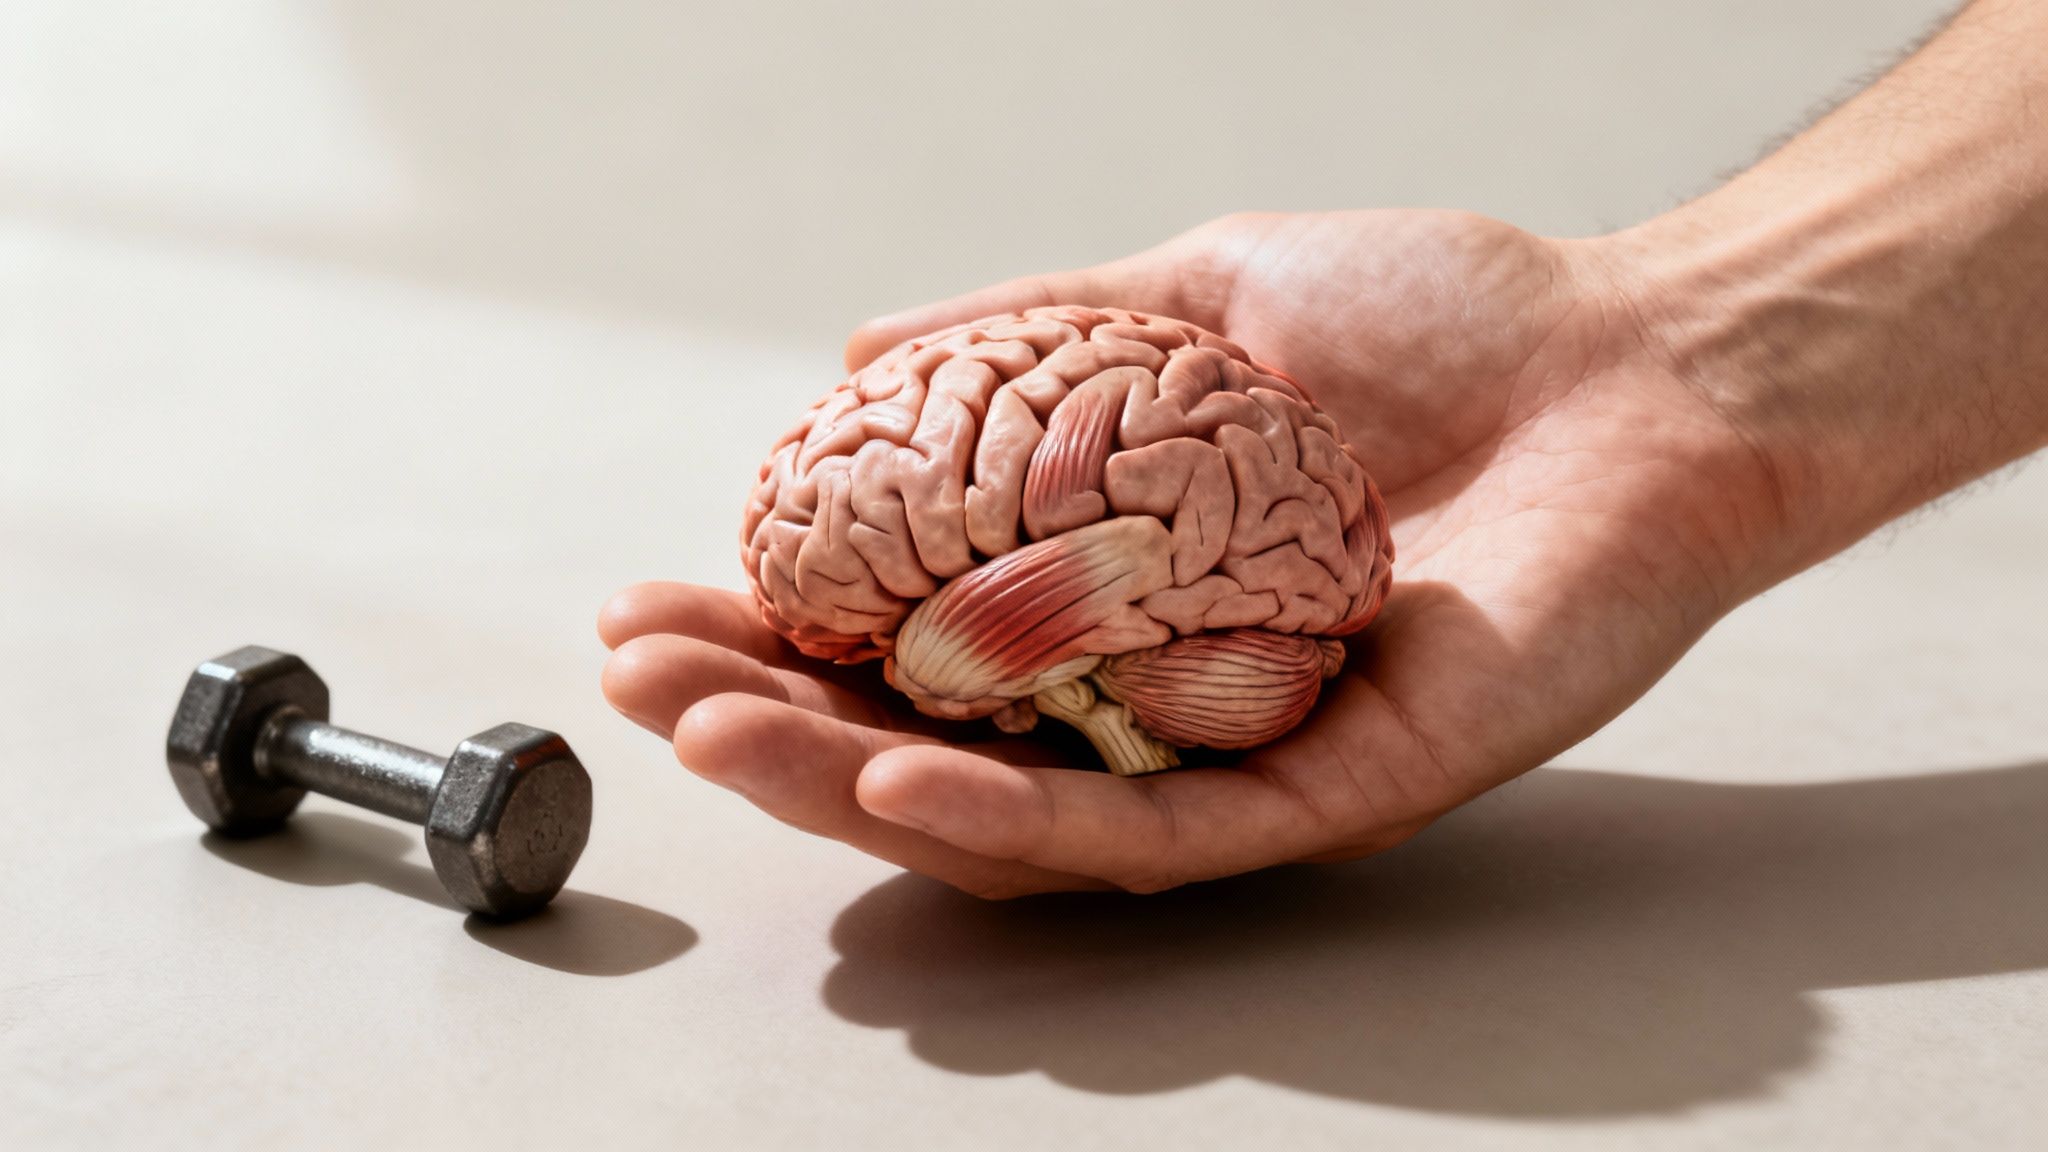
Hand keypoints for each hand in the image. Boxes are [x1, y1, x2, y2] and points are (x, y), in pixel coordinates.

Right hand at [599, 209, 1783, 896]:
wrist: (1646, 358)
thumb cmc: (1452, 323)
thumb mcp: (1202, 293)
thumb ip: (1035, 329)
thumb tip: (864, 351)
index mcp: (1121, 591)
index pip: (912, 634)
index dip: (774, 622)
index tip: (656, 592)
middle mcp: (1163, 689)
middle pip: (937, 741)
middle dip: (774, 718)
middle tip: (647, 680)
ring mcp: (1240, 751)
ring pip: (1017, 812)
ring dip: (851, 781)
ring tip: (719, 733)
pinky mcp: (1333, 792)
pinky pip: (1154, 832)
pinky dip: (1017, 816)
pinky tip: (897, 773)